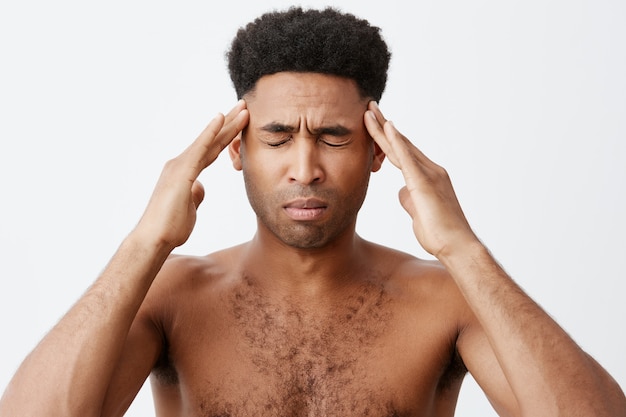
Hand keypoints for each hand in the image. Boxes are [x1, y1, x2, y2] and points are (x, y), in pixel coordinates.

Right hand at [134, 100, 248, 249]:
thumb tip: (200, 187)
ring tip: (243, 108)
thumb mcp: (189, 207)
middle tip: (245, 106)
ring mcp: (180, 165)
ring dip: (227, 123)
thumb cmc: (170, 227)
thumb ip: (195, 193)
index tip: (240, 123)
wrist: (154, 239)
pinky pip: (200, 149)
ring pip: (209, 140)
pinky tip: (220, 119)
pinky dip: (210, 132)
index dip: (226, 136)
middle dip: (229, 123)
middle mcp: (181, 163)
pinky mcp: (181, 171)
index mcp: (185, 171)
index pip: (211, 149)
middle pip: (211, 140)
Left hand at [364, 101, 477, 258]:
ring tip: (370, 111)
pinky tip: (387, 128)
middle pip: (401, 143)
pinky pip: (407, 159)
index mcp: (427, 177)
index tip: (375, 123)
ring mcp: (429, 174)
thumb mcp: (418, 212)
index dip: (387, 138)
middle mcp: (431, 170)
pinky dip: (396, 142)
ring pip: (401, 146)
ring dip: (384, 128)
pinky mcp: (425, 183)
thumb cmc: (439, 233)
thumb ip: (410, 198)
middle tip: (369, 107)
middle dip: (383, 125)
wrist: (456, 246)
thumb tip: (402, 191)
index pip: (402, 153)